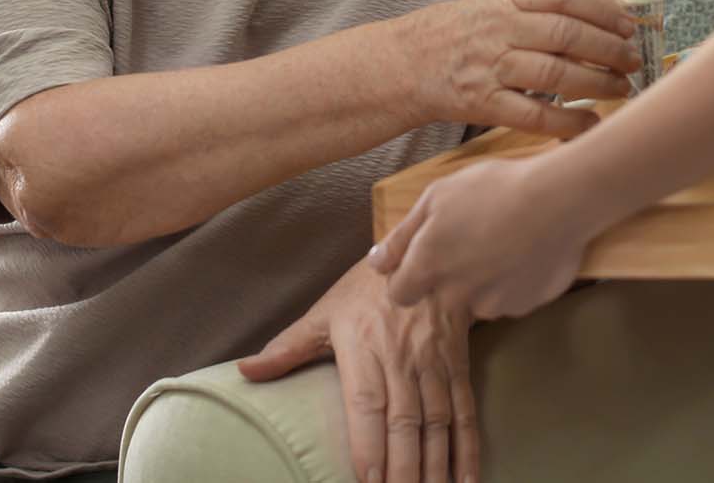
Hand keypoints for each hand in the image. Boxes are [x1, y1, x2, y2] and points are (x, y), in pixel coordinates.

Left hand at [239, 256, 477, 482]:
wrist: (426, 254)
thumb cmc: (366, 289)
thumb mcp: (324, 312)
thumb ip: (287, 347)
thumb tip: (245, 372)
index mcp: (364, 347)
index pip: (367, 402)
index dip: (369, 442)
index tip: (369, 480)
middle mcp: (401, 358)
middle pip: (405, 422)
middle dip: (404, 469)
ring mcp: (434, 363)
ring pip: (437, 423)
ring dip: (436, 466)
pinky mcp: (458, 366)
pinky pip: (465, 411)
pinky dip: (468, 448)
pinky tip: (466, 480)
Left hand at [372, 155, 595, 320]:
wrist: (559, 200)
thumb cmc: (494, 189)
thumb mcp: (437, 197)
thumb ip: (402, 236)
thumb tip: (376, 263)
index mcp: (429, 267)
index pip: (400, 294)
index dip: (408, 276)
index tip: (426, 256)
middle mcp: (456, 294)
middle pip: (443, 296)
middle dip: (453, 275)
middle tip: (475, 237)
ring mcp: (494, 304)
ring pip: (480, 298)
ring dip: (486, 278)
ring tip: (506, 239)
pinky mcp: (527, 305)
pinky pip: (513, 297)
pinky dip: (517, 280)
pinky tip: (529, 248)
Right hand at [399, 0, 640, 138]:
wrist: (405, 63)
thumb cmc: (462, 33)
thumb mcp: (496, 4)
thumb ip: (540, 7)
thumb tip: (605, 14)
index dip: (601, 8)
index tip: (627, 25)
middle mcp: (499, 29)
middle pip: (566, 34)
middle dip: (609, 49)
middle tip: (634, 61)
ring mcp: (490, 67)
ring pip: (555, 74)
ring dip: (597, 84)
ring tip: (621, 89)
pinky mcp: (482, 103)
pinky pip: (534, 115)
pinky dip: (568, 123)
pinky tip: (592, 124)